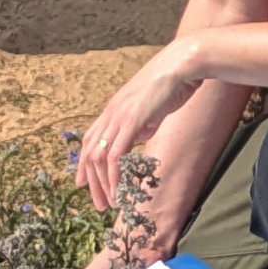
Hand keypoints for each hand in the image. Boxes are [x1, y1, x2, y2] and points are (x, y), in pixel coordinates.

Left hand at [74, 39, 202, 212]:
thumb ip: (141, 123)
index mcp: (114, 109)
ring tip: (111, 202)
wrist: (182, 64)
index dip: (84, 165)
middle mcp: (110, 113)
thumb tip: (138, 137)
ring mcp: (119, 117)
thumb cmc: (173, 82)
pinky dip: (114, 176)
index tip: (85, 184)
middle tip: (100, 204)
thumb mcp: (151, 107)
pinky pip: (115, 155)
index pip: (90, 141)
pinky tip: (119, 189)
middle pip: (89, 153)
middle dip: (92, 183)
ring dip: (102, 184)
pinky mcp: (131, 121)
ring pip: (98, 158)